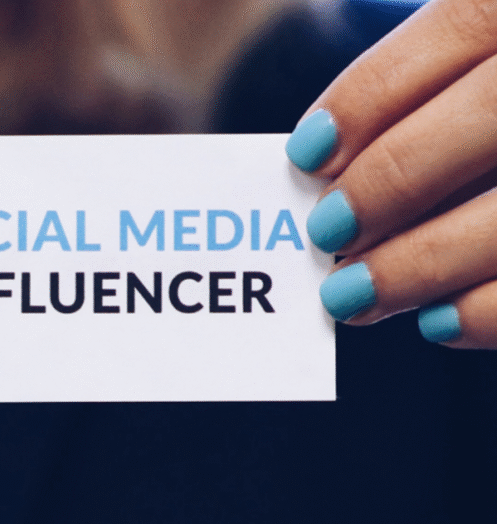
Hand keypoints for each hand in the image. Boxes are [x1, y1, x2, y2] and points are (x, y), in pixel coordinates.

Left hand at [285, 0, 496, 348]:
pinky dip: (490, 312)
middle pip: (490, 114)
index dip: (372, 93)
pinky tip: (439, 321)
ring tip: (354, 294)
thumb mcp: (492, 61)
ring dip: (424, 262)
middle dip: (391, 180)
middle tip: (327, 230)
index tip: (307, 153)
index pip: (460, 28)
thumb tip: (326, 158)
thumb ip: (429, 89)